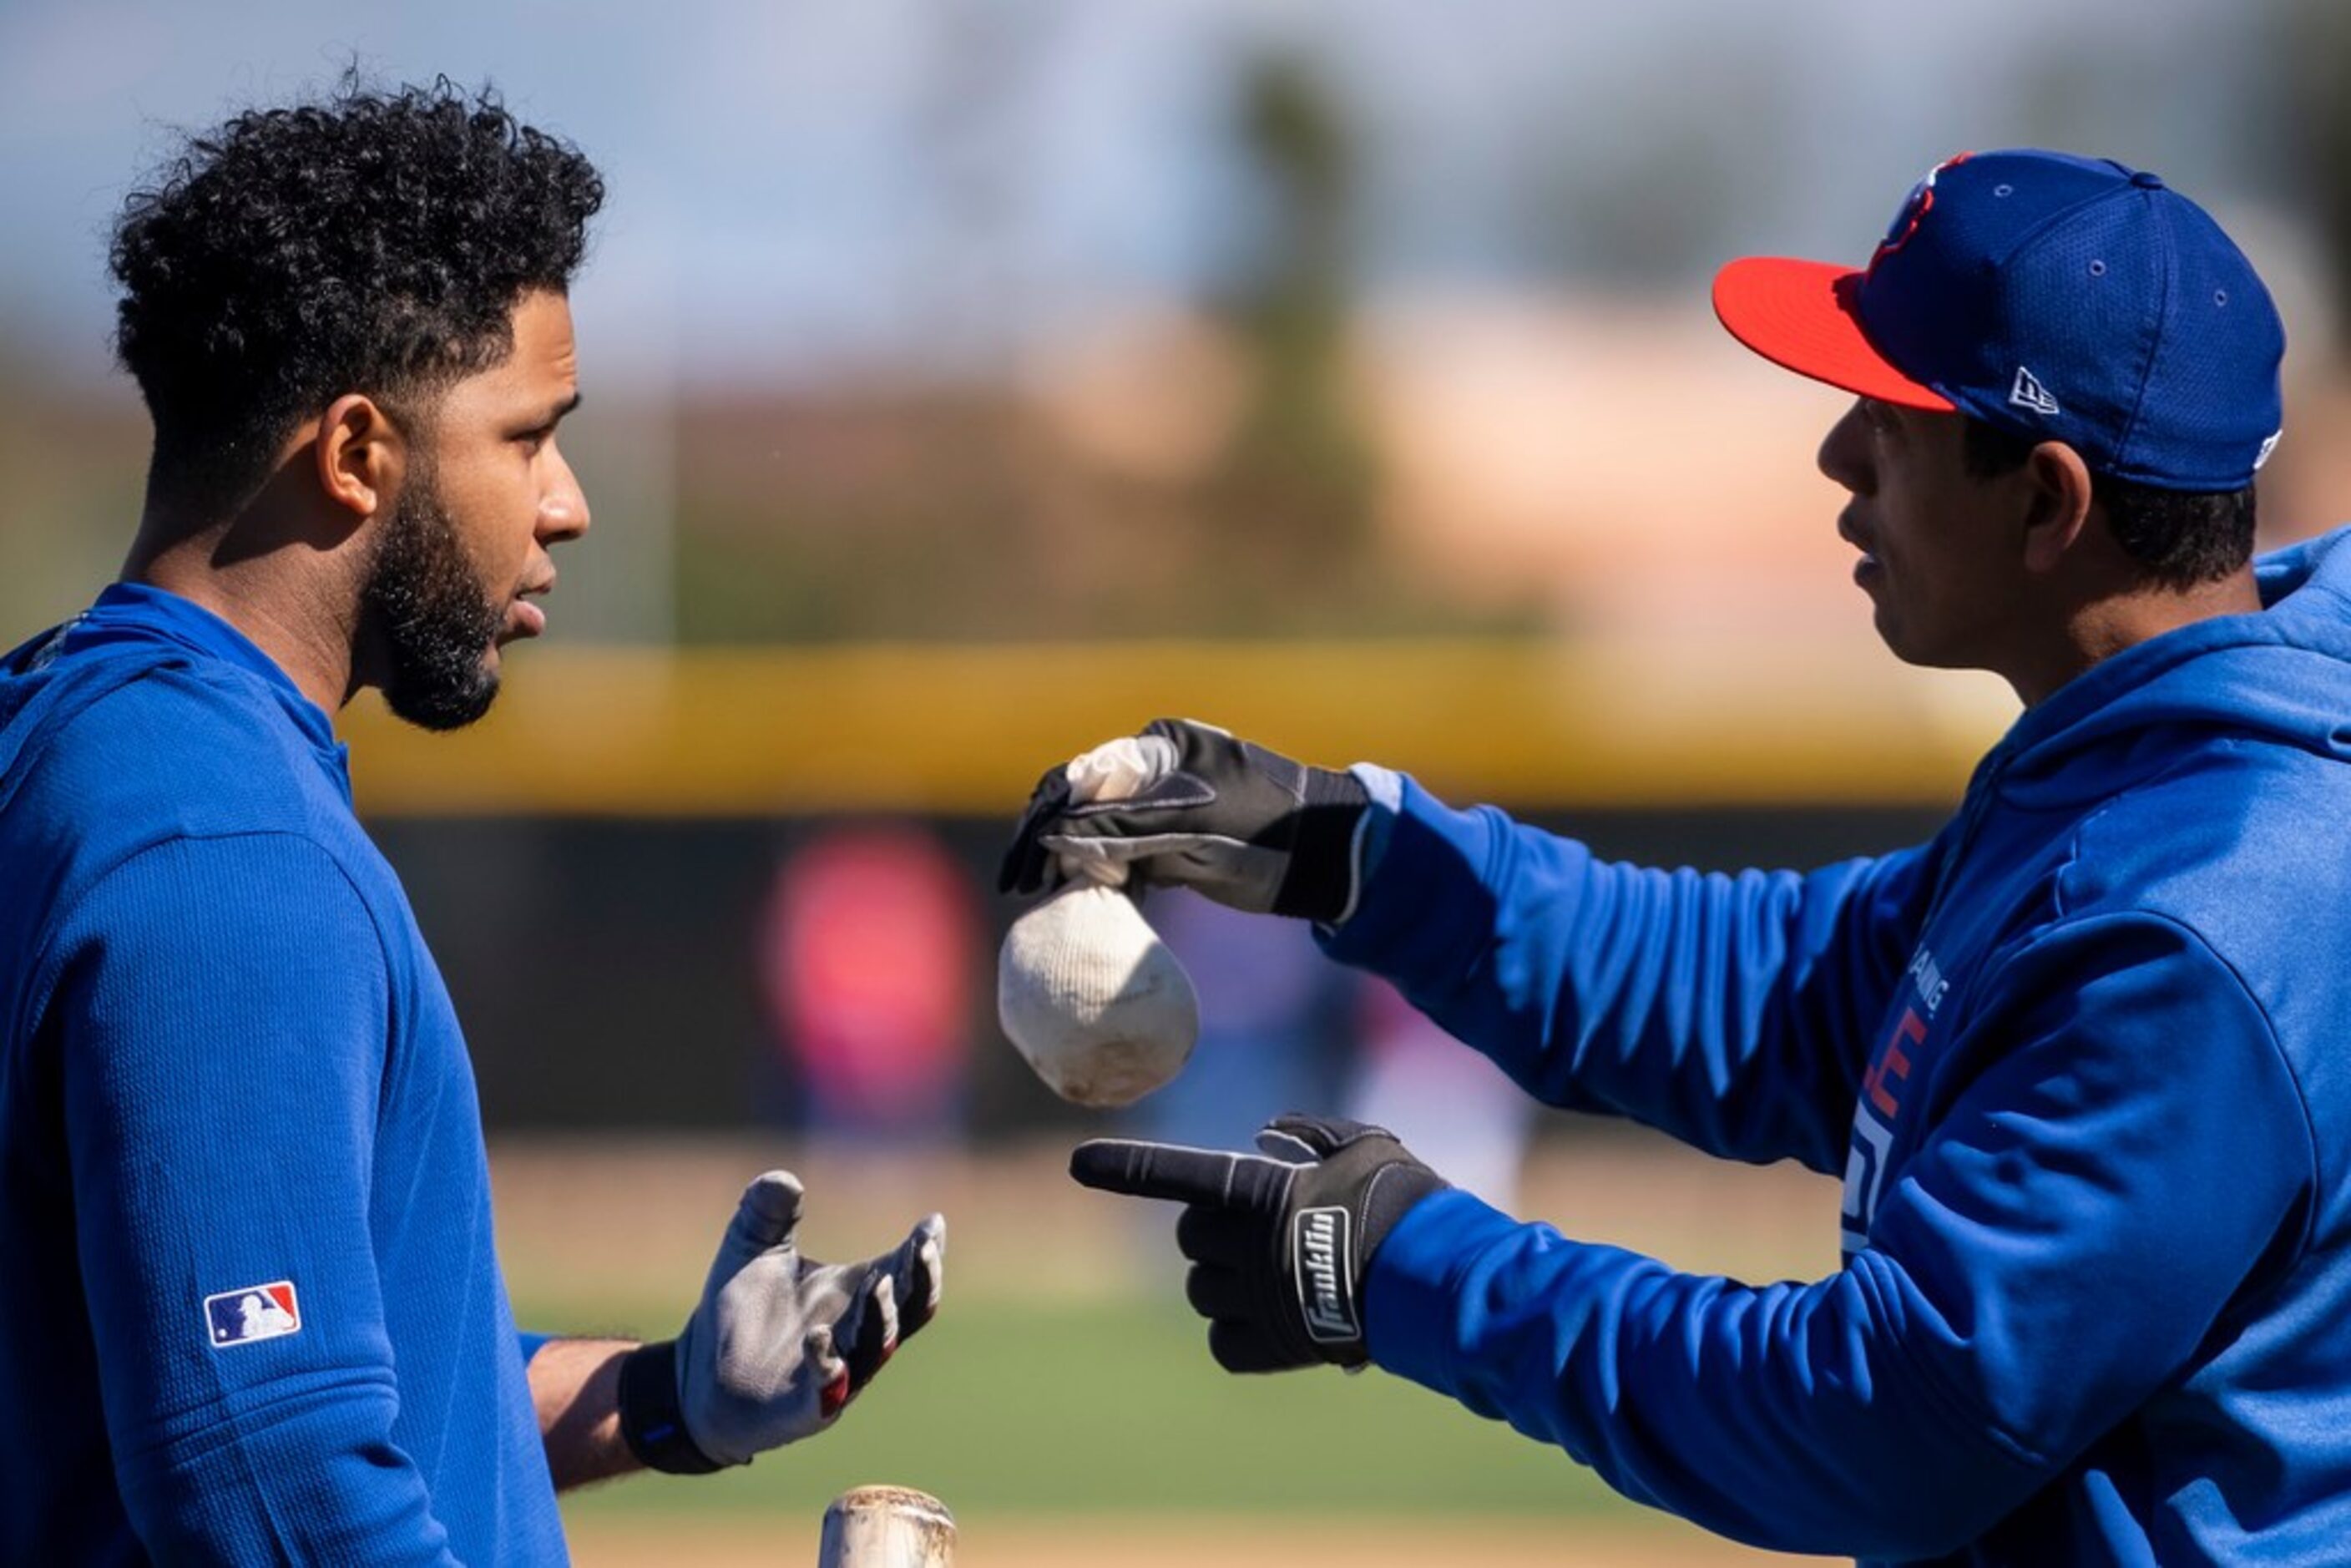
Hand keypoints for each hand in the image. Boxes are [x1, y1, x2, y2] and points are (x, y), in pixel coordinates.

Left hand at [618, 1172, 944, 1471]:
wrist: (697, 1377)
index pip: (906, 1272)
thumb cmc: (740, 1313)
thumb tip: (784, 1179)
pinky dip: (828, 1364)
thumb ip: (767, 1212)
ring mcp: (838, 1373)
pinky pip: (829, 1389)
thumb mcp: (749, 1250)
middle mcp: (856, 1333)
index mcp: (855, 1293)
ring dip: (883, 1318)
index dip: (925, 1250)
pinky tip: (815, 1336)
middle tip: (922, 1248)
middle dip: (922, 1280)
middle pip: (910, 1310)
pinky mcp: (807, 1408)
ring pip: (877, 1348)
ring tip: (879, 1283)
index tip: (933, 1222)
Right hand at [997, 718, 1369, 922]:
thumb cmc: (1264, 828)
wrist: (1323, 858)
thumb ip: (1121, 826)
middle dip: (1048, 844)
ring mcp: (1162, 809)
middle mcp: (1154, 772)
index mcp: (1158, 748)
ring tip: (1046, 899)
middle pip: (1080, 805)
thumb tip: (1054, 836)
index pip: (1080, 777)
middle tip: (1024, 887)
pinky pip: (1122, 859)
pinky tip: (1089, 903)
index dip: (1043, 818)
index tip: (1024, 863)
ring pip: (1097, 835)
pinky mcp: (1172, 845)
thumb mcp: (1189, 826)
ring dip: (1072, 865)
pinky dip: (1104, 880)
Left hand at [1069, 1114, 1444, 1371]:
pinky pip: (1222, 1343)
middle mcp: (1244, 1244)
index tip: (1077, 1162)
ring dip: (1224, 1282)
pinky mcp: (1272, 1345)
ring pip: (1201, 1291)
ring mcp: (1255, 1297)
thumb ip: (1314, 1133)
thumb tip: (1272, 1136)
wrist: (1432, 1279)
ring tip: (1275, 1277)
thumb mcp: (1364, 1144)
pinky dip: (1237, 1334)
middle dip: (1210, 1232)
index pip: (1175, 1174)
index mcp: (1258, 1191)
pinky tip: (1273, 1321)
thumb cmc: (1403, 1200)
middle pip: (1189, 1238)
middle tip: (1257, 1233)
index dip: (1124, 1167)